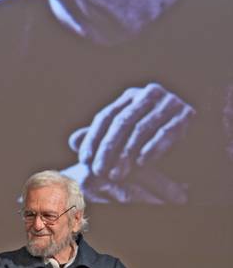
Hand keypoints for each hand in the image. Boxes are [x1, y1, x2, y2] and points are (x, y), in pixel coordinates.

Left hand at [68, 83, 194, 202]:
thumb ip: (101, 135)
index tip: (85, 160)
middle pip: (121, 122)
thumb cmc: (153, 133)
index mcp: (129, 97)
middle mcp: (147, 94)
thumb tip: (73, 140)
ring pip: (141, 128)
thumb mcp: (126, 134)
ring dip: (127, 153)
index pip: (105, 116)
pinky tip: (142, 164)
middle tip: (99, 171)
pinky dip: (153, 147)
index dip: (93, 139)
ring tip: (117, 174)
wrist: (193, 130)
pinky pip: (166, 131)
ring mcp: (168, 101)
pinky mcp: (186, 113)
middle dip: (108, 148)